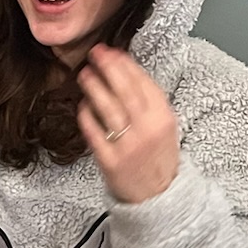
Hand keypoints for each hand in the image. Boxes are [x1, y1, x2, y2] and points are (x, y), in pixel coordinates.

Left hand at [77, 46, 179, 202]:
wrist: (158, 196)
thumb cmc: (157, 156)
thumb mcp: (164, 125)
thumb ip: (148, 102)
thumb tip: (124, 70)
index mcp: (163, 117)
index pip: (142, 82)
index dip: (124, 63)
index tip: (111, 51)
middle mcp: (147, 129)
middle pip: (124, 90)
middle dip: (107, 67)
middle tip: (94, 54)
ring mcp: (128, 146)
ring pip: (107, 107)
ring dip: (93, 86)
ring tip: (85, 74)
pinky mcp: (110, 161)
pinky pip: (93, 131)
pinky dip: (86, 115)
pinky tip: (83, 105)